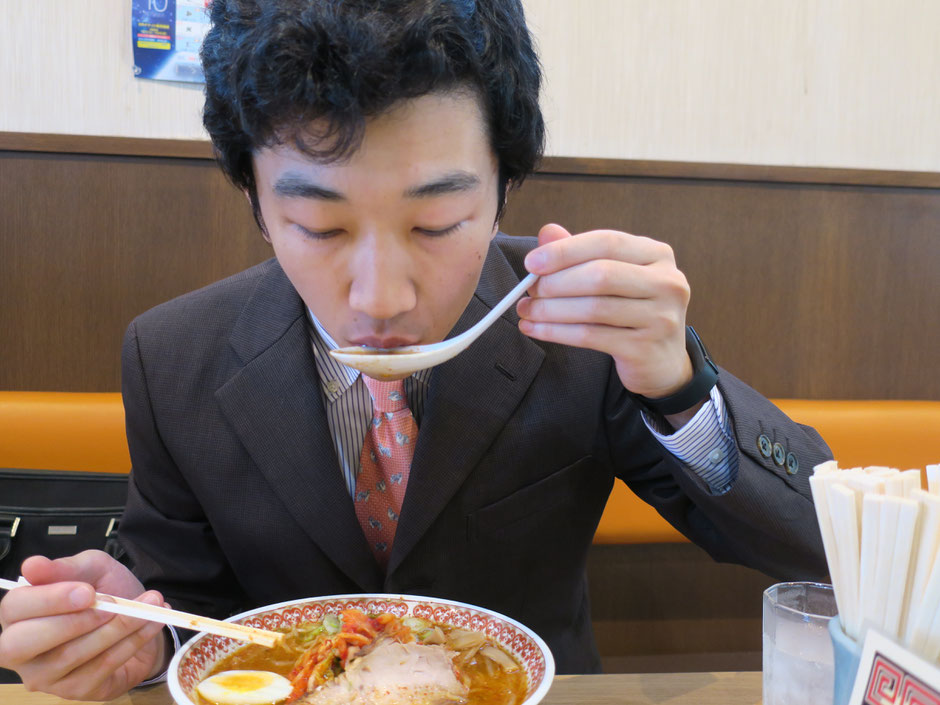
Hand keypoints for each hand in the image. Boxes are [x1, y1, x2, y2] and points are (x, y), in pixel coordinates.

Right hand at [0, 550, 168, 699]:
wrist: (141, 618)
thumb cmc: (107, 592)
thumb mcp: (92, 569)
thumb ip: (65, 567)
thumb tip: (33, 565)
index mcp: (18, 615)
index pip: (14, 609)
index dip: (49, 599)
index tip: (87, 591)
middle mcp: (22, 651)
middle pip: (24, 643)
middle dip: (74, 621)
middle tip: (113, 605)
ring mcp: (47, 676)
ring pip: (72, 654)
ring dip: (117, 627)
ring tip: (148, 606)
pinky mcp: (76, 690)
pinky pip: (102, 666)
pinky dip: (132, 641)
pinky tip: (151, 623)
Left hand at [518, 223, 693, 400]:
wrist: (662, 361)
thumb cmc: (632, 311)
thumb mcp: (613, 276)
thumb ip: (581, 253)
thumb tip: (547, 232)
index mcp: (658, 255)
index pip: (607, 242)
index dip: (565, 250)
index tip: (531, 263)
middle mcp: (667, 282)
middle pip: (601, 275)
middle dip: (556, 282)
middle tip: (528, 291)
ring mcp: (660, 317)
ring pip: (593, 308)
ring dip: (550, 310)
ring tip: (526, 311)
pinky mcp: (644, 348)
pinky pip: (590, 336)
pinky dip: (556, 332)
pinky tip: (535, 330)